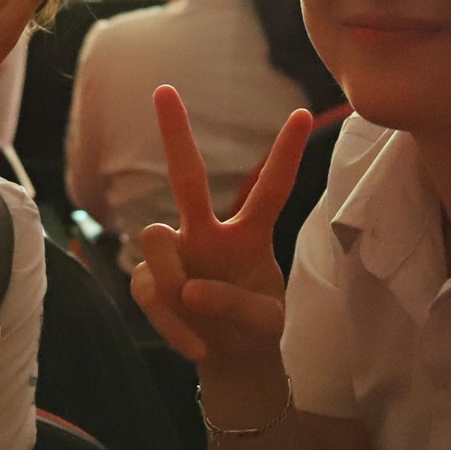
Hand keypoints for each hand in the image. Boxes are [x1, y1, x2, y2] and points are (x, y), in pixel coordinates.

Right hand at [130, 88, 311, 364]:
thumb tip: (189, 290)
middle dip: (175, 134)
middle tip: (164, 90)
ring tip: (195, 313)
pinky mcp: (151, 281)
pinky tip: (194, 345)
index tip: (304, 113)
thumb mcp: (267, 322)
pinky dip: (168, 321)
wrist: (229, 359)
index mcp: (250, 235)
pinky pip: (145, 287)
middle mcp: (208, 233)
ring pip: (156, 237)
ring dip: (171, 277)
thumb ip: (236, 305)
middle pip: (187, 177)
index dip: (287, 153)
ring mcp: (177, 255)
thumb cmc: (254, 327)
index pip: (272, 189)